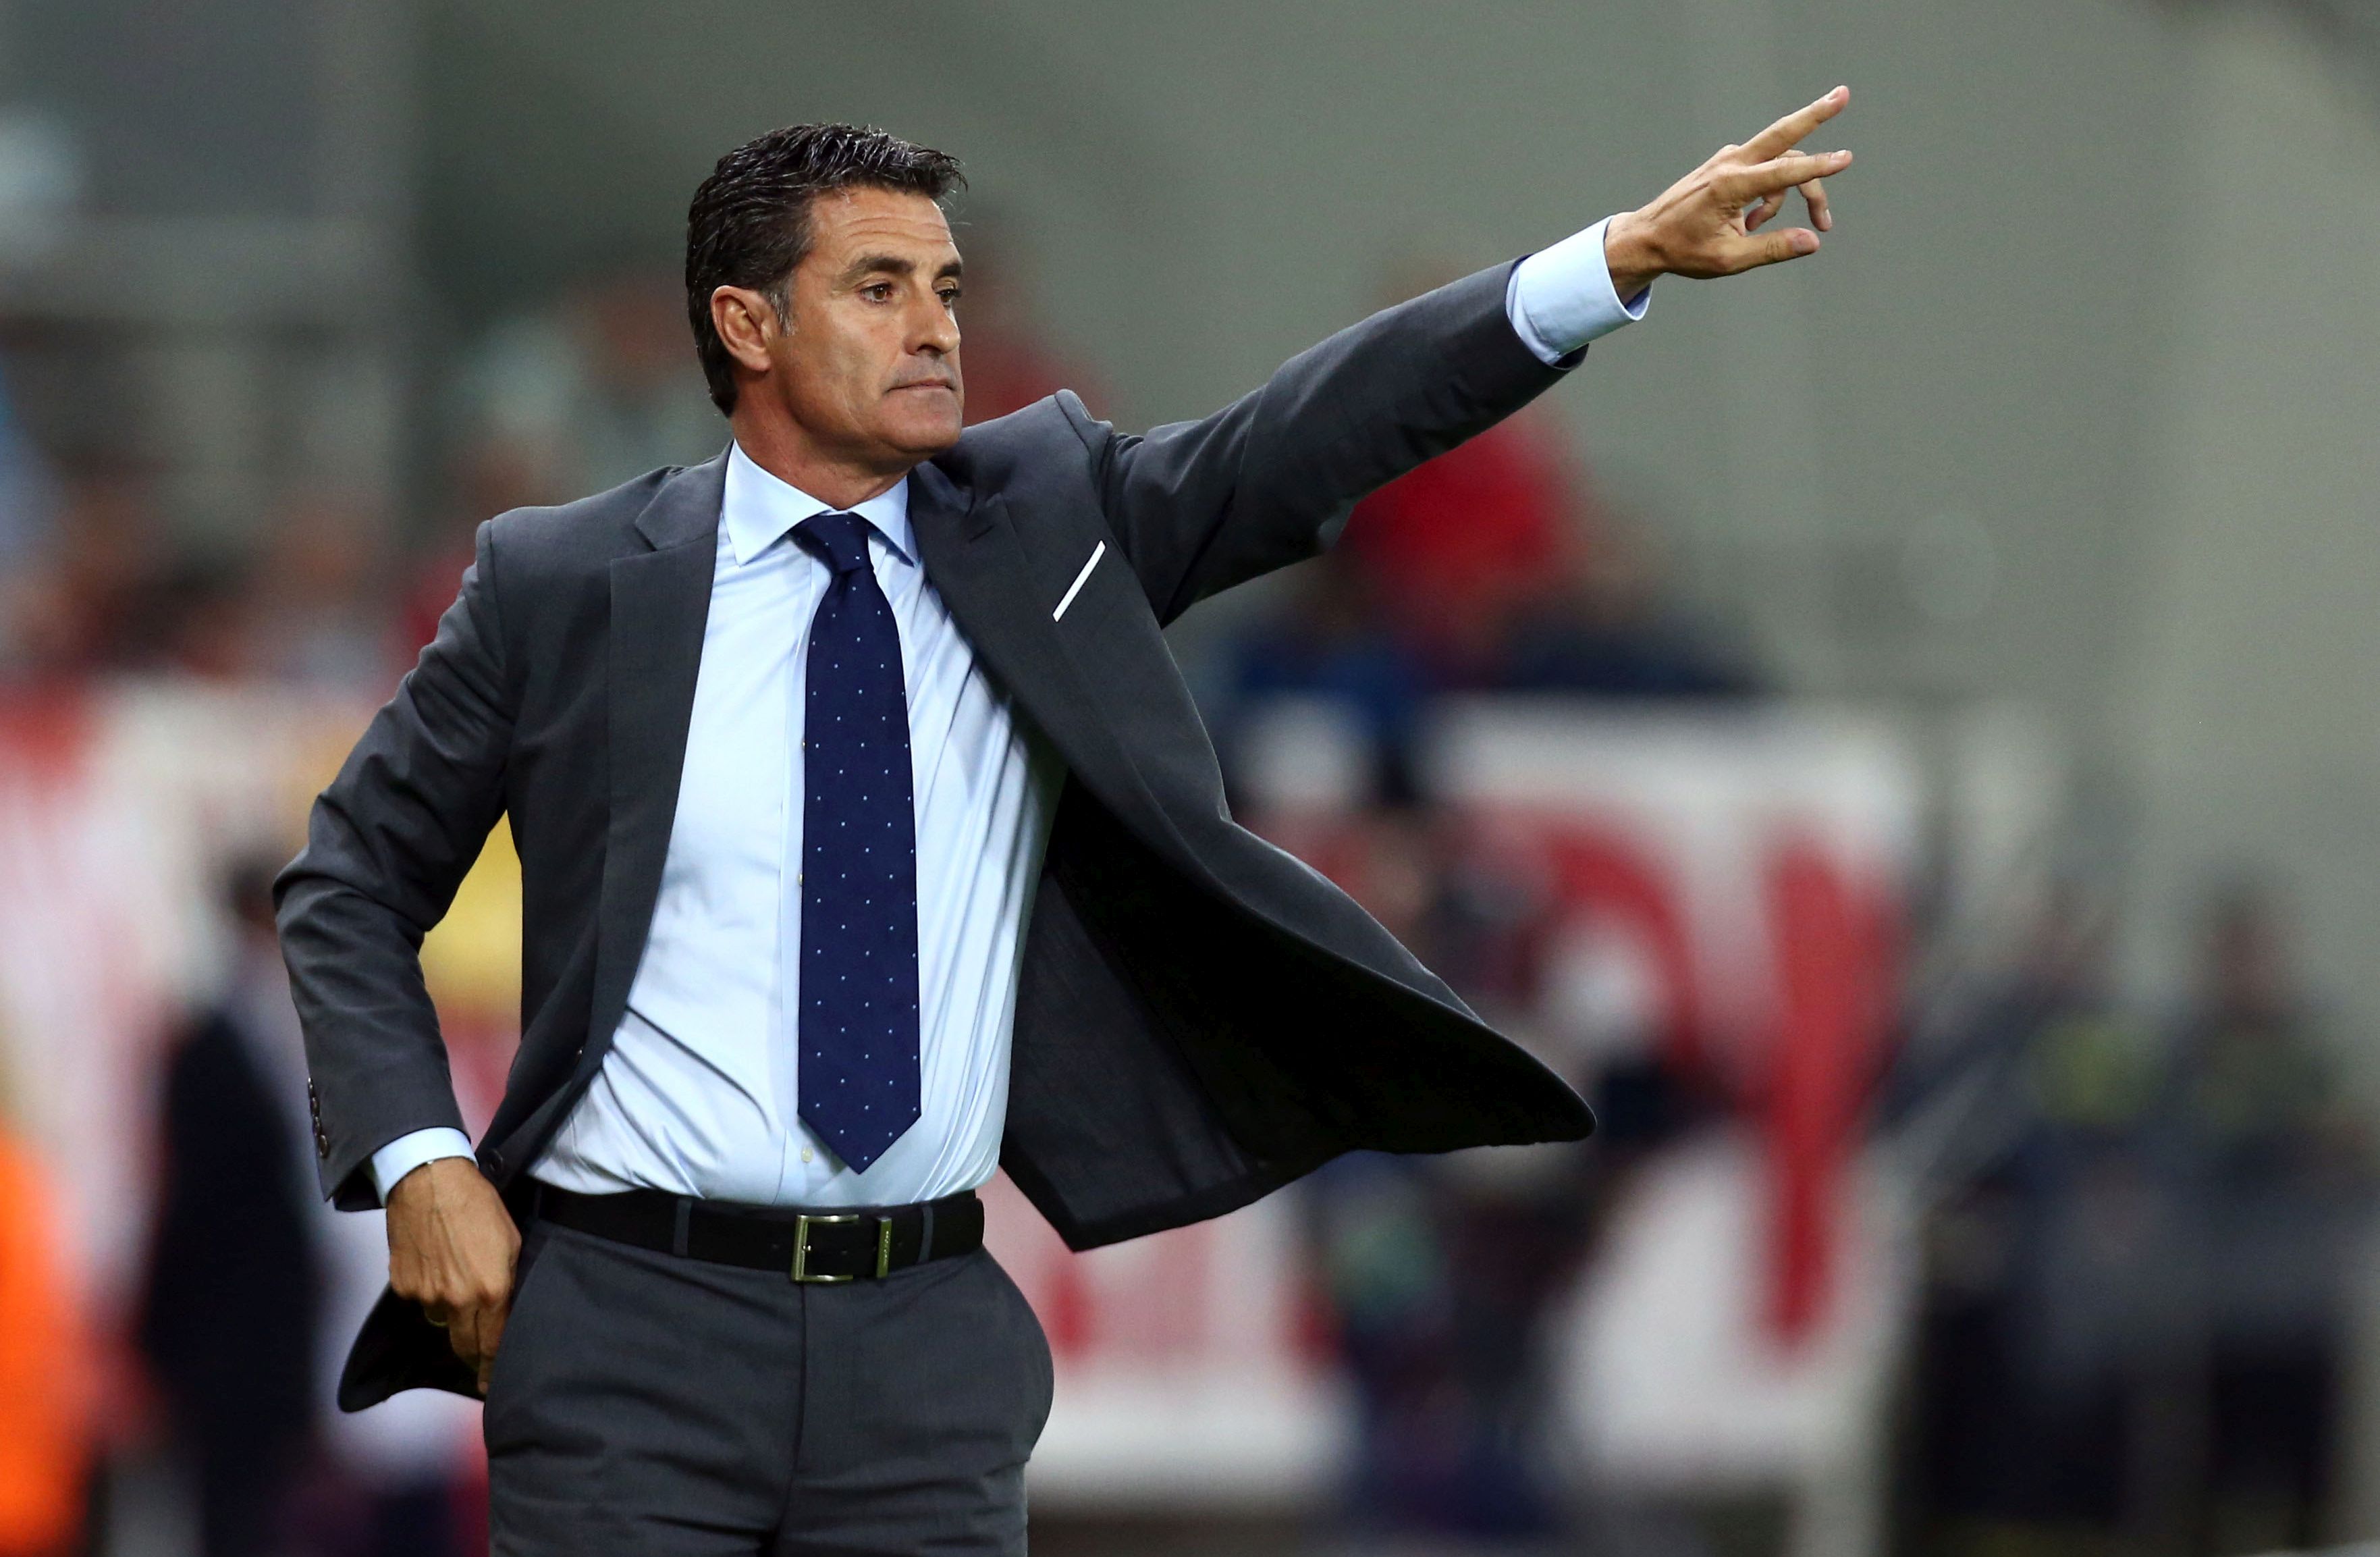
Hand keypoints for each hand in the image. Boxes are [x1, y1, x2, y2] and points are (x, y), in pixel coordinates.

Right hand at [385, 1155, 519, 1395]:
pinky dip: (428, 1293)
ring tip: (456, 1282)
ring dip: (450, 1313)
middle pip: (466, 1345)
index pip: (494, 1345)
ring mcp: (426, 1295)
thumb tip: (507, 1311)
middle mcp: (457, 1300)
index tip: (493, 1387)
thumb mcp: (512, 1241)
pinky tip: (435, 1266)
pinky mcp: (403, 1287)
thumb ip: (510, 1281)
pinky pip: (420, 1302)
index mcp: (490, 1291)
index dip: (493, 1369)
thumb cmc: (478, 1205)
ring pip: (441, 1322)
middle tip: (480, 1352)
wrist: (430, 1180)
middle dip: (474, 1351)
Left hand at [1603, 85, 1853, 298]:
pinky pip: (1761, 171)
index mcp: (1729, 186)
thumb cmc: (1683, 251)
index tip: (1845, 159)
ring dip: (1786, 194)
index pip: (1784, 172)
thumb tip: (1812, 242)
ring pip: (1777, 162)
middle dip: (1815, 114)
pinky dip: (1768, 194)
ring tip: (1758, 229)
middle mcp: (1730, 164)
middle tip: (1844, 94)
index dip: (1818, 168)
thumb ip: (1772, 248)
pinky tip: (1750, 222)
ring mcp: (1726, 160)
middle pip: (1782, 133)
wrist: (1646, 238)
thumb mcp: (1728, 259)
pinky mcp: (1724, 164)